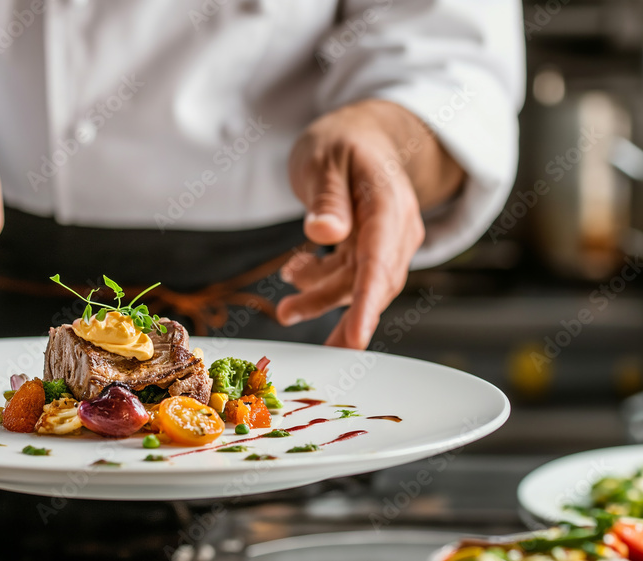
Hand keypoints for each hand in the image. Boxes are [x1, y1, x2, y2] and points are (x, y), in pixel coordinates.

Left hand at [277, 99, 462, 348]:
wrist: (362, 135)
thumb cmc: (342, 142)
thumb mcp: (325, 160)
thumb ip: (328, 198)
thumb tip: (325, 233)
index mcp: (388, 204)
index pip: (380, 260)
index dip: (368, 303)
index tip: (356, 337)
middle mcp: (396, 228)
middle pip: (373, 283)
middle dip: (343, 316)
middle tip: (318, 343)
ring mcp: (386, 241)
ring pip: (356, 285)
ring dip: (320, 298)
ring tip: (284, 309)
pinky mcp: (371, 249)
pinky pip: (348, 277)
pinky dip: (320, 281)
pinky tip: (294, 274)